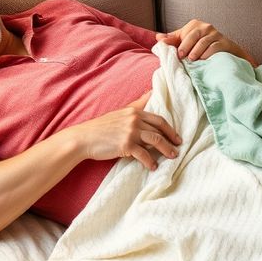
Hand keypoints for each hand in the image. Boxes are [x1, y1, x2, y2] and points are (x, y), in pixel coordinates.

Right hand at [62, 91, 181, 170]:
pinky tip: (152, 167)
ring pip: (155, 140)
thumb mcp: (119, 113)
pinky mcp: (126, 145)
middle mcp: (134, 120)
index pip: (158, 119)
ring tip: (172, 157)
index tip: (177, 137)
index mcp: (134, 111)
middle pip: (159, 130)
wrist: (84, 138)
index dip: (170, 129)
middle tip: (177, 148)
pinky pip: (143, 154)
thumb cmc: (100, 128)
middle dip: (171, 140)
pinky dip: (149, 162)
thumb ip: (136, 105)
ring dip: (166, 150)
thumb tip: (150, 93)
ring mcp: (130, 132)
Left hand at [156, 19, 256, 66]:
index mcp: (195, 25)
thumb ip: (173, 40)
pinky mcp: (224, 42)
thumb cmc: (202, 47)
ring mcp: (216, 34)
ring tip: (191, 60)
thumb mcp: (187, 42)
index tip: (175, 53)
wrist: (225, 52)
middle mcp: (206, 27)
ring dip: (196, 52)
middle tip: (181, 56)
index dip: (178, 43)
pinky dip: (207, 54)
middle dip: (186, 46)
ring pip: (204, 42)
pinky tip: (203, 60)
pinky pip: (214, 47)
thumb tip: (158, 38)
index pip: (184, 33)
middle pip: (194, 35)